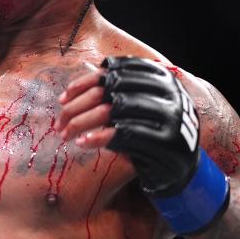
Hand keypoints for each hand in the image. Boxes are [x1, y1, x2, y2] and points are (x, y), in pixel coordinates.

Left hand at [56, 56, 200, 194]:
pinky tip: (83, 143)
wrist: (180, 167)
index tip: (63, 98)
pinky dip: (98, 137)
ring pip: (113, 110)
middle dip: (78, 106)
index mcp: (161, 77)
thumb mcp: (135, 108)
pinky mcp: (167, 140)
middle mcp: (168, 91)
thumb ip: (113, 95)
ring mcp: (170, 115)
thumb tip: (70, 93)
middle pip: (110, 90)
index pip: (115, 71)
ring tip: (65, 134)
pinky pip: (124, 134)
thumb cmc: (150, 133)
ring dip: (82, 122)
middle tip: (59, 121)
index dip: (85, 82)